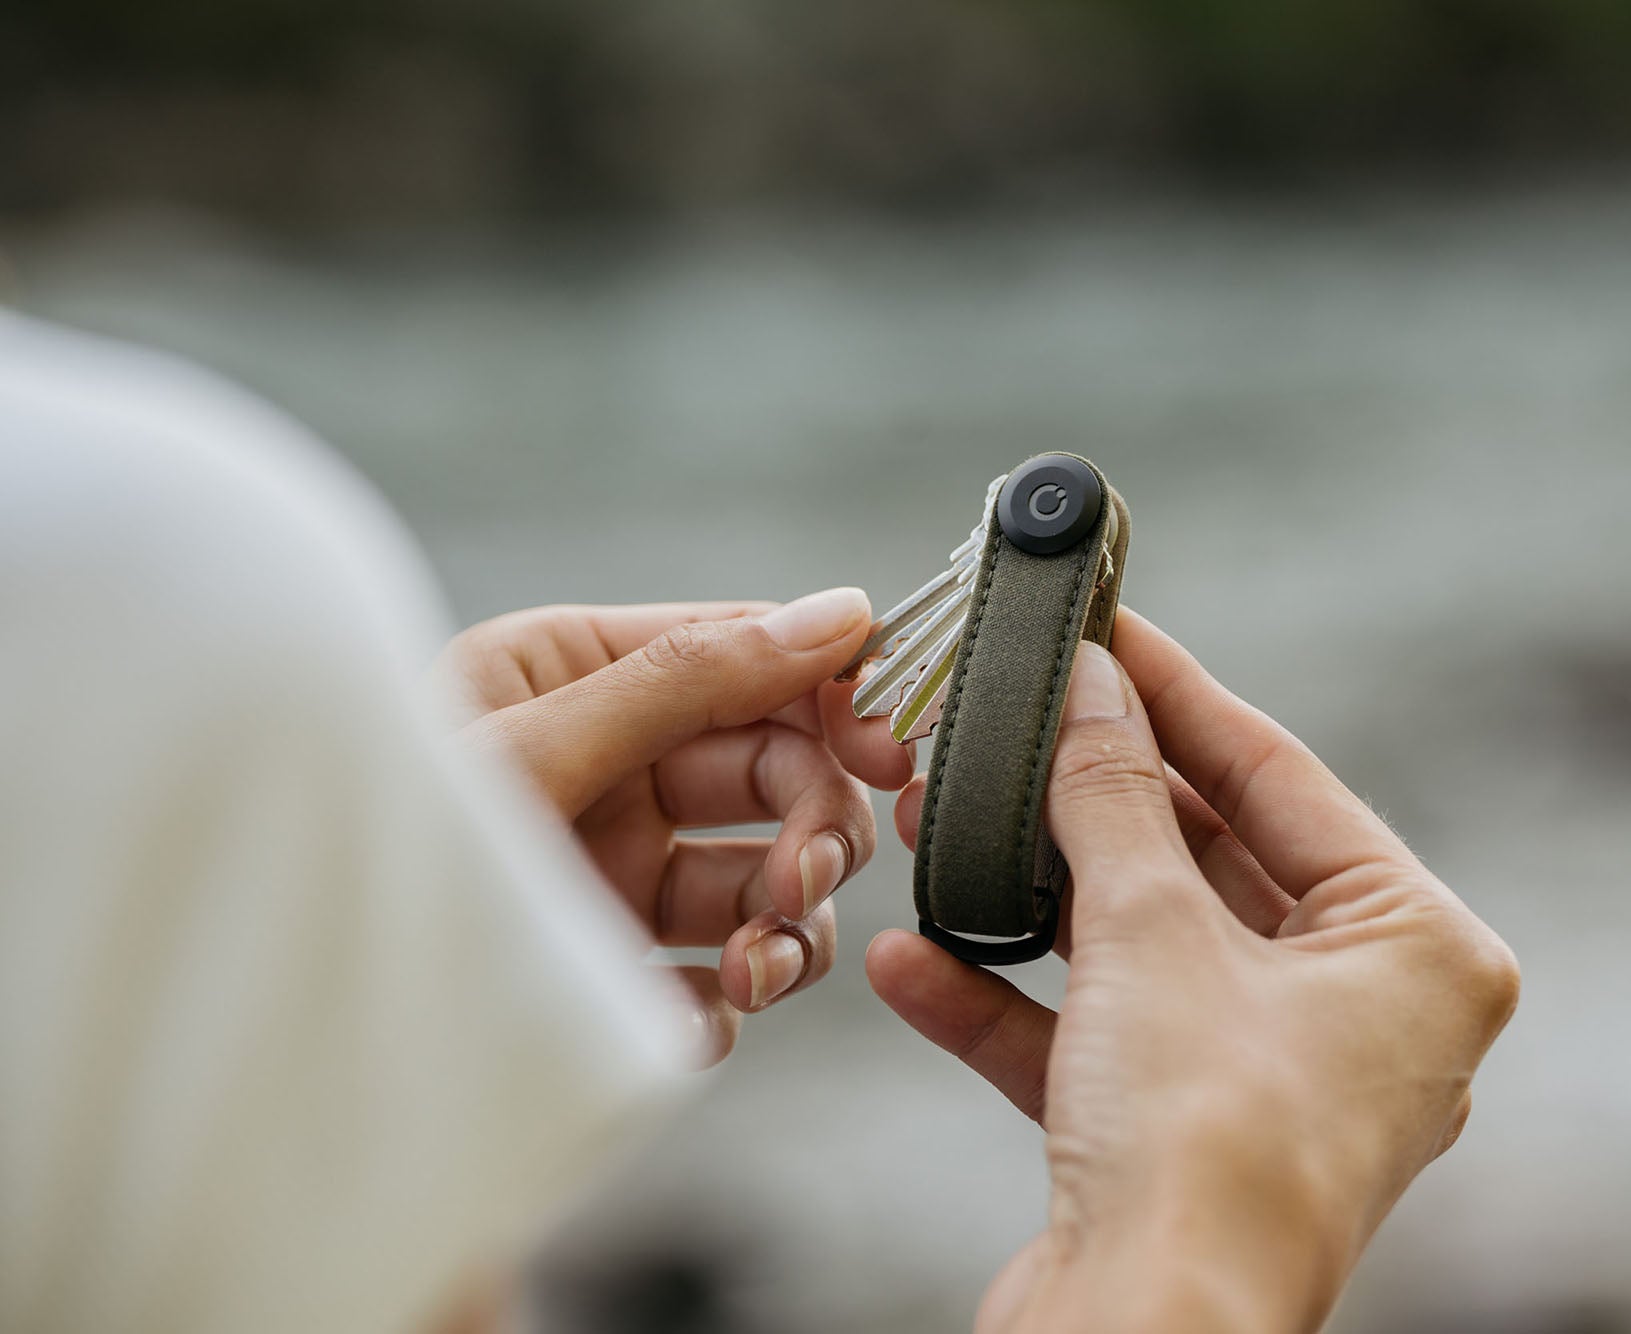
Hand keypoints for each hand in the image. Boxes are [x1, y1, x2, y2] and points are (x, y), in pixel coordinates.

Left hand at [436, 589, 912, 1062]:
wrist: (299, 1013)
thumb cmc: (390, 840)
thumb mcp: (537, 743)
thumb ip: (693, 677)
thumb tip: (841, 613)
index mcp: (582, 674)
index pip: (748, 659)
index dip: (832, 703)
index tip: (889, 755)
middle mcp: (613, 763)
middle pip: (776, 775)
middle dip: (808, 831)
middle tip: (799, 885)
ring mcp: (619, 863)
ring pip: (765, 878)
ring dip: (788, 926)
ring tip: (755, 975)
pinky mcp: (619, 960)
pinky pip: (723, 972)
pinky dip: (733, 1000)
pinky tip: (694, 1019)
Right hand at [866, 611, 1519, 1331]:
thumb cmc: (1204, 1154)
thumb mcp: (1148, 933)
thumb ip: (1112, 793)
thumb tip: (1089, 686)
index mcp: (1419, 952)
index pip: (1284, 779)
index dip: (1180, 696)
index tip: (1108, 630)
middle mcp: (1366, 1016)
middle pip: (1210, 860)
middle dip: (1089, 802)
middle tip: (1012, 721)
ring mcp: (1278, 1082)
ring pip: (1147, 948)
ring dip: (1036, 900)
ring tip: (941, 828)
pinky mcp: (1191, 1138)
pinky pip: (1103, 1037)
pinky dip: (1014, 1003)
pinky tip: (913, 961)